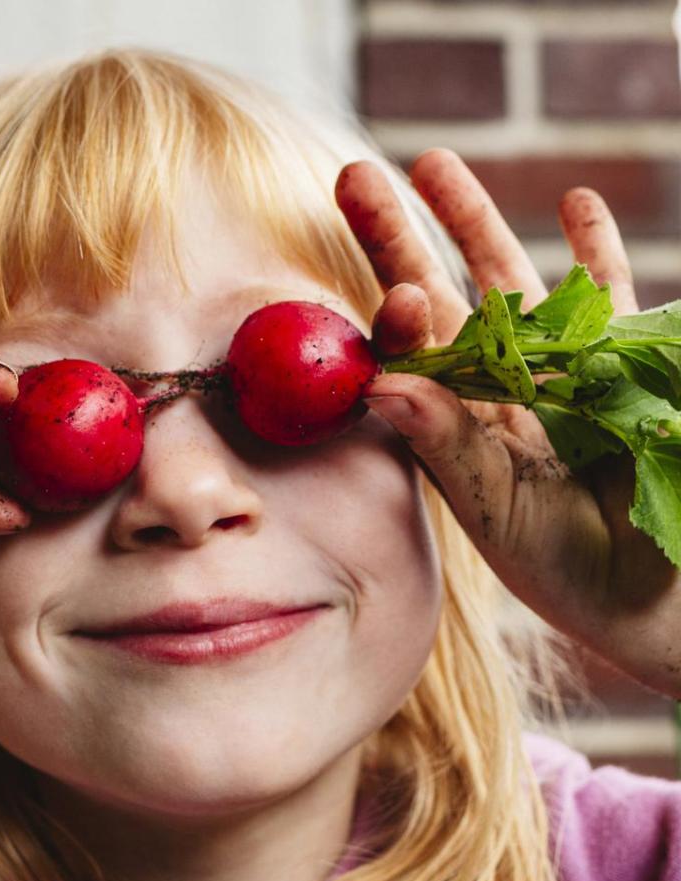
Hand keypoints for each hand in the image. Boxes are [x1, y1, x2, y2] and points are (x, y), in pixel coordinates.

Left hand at [335, 148, 680, 698]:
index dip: (391, 314)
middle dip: (398, 239)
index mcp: (453, 429)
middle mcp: (492, 392)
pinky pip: (604, 296)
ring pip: (507, 282)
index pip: (407, 355)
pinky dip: (593, 250)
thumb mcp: (500, 512)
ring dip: (474, 223)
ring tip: (434, 163)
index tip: (390, 287)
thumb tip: (380, 384)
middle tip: (354, 176)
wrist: (660, 594)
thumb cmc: (571, 570)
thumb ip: (448, 447)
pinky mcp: (627, 363)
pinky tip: (574, 202)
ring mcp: (556, 372)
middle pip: (438, 300)